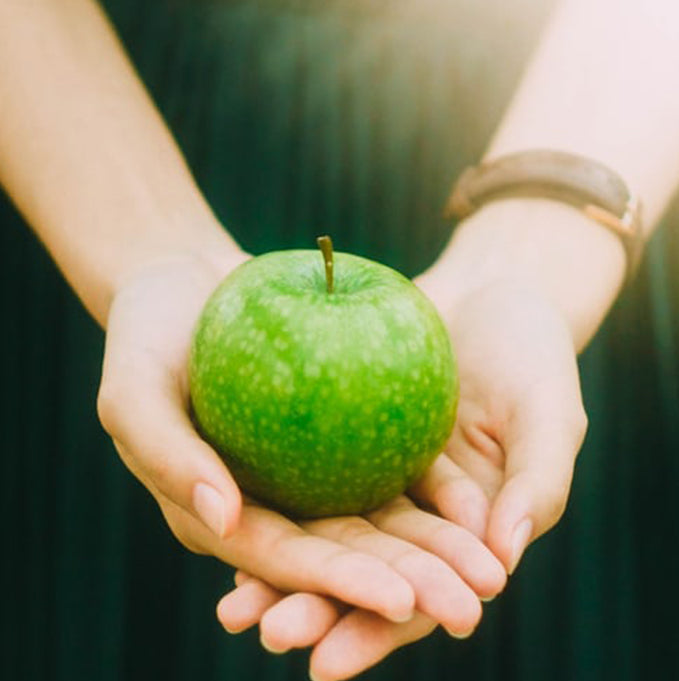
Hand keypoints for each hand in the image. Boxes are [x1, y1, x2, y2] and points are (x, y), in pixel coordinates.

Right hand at [95, 249, 504, 623]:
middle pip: (341, 552)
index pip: (281, 560)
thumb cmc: (146, 335)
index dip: (339, 586)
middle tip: (471, 611)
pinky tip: (479, 507)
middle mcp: (269, 504)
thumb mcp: (133, 390)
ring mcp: (306, 472)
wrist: (184, 281)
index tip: (402, 602)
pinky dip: (431, 490)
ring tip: (491, 576)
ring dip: (434, 550)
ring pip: (376, 519)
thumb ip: (166, 455)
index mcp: (219, 515)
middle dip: (406, 586)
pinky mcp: (335, 433)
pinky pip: (387, 461)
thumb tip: (222, 519)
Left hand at [215, 275, 585, 679]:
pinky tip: (231, 519)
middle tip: (266, 633)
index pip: (420, 598)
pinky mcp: (346, 434)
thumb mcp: (550, 415)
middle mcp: (414, 513)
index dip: (376, 632)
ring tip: (232, 607)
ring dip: (279, 570)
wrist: (491, 291)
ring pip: (325, 533)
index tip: (327, 664)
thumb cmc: (533, 352)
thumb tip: (504, 559)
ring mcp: (377, 474)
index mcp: (465, 532)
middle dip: (313, 610)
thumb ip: (538, 485)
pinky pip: (307, 471)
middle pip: (360, 574)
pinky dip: (274, 499)